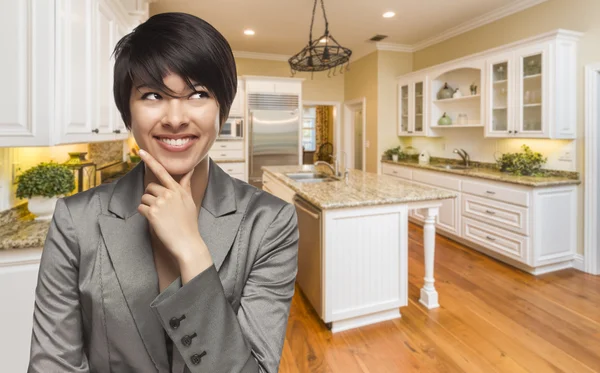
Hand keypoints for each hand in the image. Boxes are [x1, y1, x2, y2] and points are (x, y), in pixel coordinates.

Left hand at [137, 149, 210, 267]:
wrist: (187, 242)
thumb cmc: (189, 223)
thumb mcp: (189, 201)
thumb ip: (185, 185)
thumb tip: (191, 170)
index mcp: (178, 190)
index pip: (162, 171)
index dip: (150, 160)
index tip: (141, 151)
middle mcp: (169, 193)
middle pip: (150, 187)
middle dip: (151, 196)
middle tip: (161, 209)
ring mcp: (160, 202)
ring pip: (144, 198)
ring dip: (148, 207)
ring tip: (160, 217)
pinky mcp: (152, 212)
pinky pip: (141, 207)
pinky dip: (145, 214)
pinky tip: (156, 221)